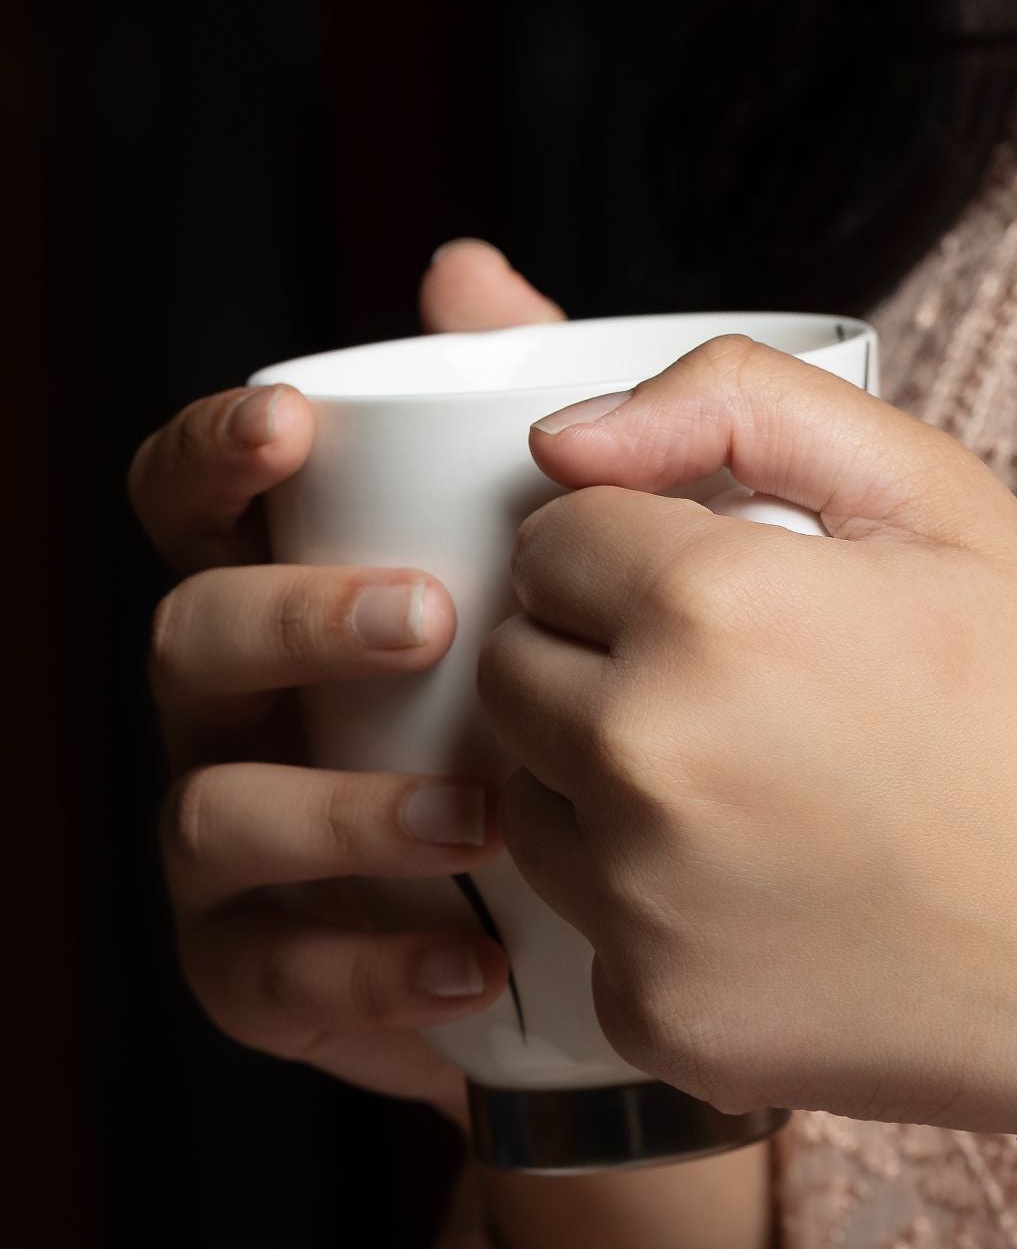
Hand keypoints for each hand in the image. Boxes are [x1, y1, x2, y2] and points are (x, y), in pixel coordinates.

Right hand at [132, 242, 559, 1121]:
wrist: (597, 932)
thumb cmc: (561, 731)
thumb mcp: (550, 580)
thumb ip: (495, 437)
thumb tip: (463, 271)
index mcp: (283, 608)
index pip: (197, 513)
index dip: (215, 458)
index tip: (297, 425)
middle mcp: (236, 720)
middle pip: (187, 644)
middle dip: (292, 622)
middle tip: (429, 621)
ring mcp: (236, 853)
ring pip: (214, 814)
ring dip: (339, 809)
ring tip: (477, 814)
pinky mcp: (264, 976)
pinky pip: (273, 977)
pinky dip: (370, 972)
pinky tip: (477, 960)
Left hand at [478, 337, 1016, 1131]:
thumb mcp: (937, 497)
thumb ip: (740, 401)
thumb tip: (561, 438)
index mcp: (710, 605)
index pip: (550, 542)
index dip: (633, 559)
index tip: (716, 598)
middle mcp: (647, 758)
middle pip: (508, 673)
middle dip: (592, 663)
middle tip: (731, 697)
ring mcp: (643, 905)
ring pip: (526, 806)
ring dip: (600, 789)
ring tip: (754, 802)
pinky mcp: (656, 1018)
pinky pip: (589, 936)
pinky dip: (654, 918)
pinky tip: (773, 907)